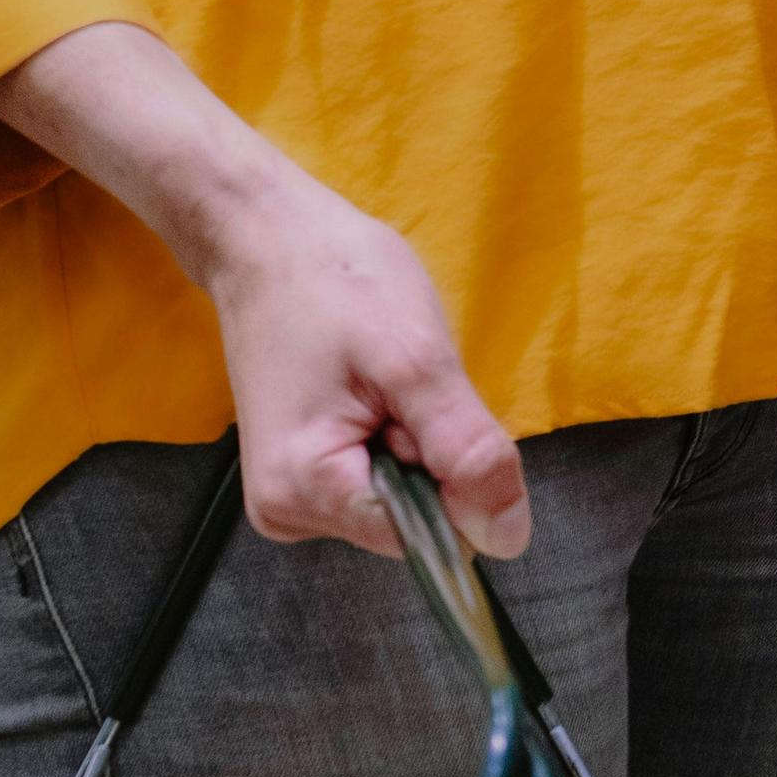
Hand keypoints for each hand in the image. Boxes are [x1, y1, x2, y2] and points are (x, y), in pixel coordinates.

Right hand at [205, 173, 530, 557]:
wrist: (269, 239)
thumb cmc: (335, 281)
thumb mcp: (419, 361)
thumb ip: (467, 453)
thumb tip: (507, 537)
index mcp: (304, 493)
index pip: (427, 534)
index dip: (454, 476)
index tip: (421, 405)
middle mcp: (289, 511)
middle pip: (414, 517)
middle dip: (431, 452)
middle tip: (398, 382)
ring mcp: (294, 495)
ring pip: (404, 494)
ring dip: (415, 439)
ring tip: (379, 379)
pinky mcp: (306, 474)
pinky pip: (385, 475)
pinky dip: (397, 433)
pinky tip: (371, 388)